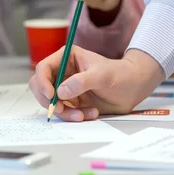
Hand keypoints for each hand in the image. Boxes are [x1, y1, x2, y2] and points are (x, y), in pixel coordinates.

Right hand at [28, 46, 161, 120]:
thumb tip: (61, 91)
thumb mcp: (102, 75)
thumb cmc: (121, 75)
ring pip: (51, 102)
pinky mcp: (72, 102)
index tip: (51, 95)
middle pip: (40, 86)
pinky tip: (91, 113)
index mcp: (66, 58)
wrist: (134, 89)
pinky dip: (73, 116)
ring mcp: (66, 88)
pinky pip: (63, 112)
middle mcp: (62, 72)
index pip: (43, 68)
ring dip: (64, 112)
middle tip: (61, 109)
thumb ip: (81, 81)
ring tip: (82, 115)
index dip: (43, 82)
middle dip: (48, 100)